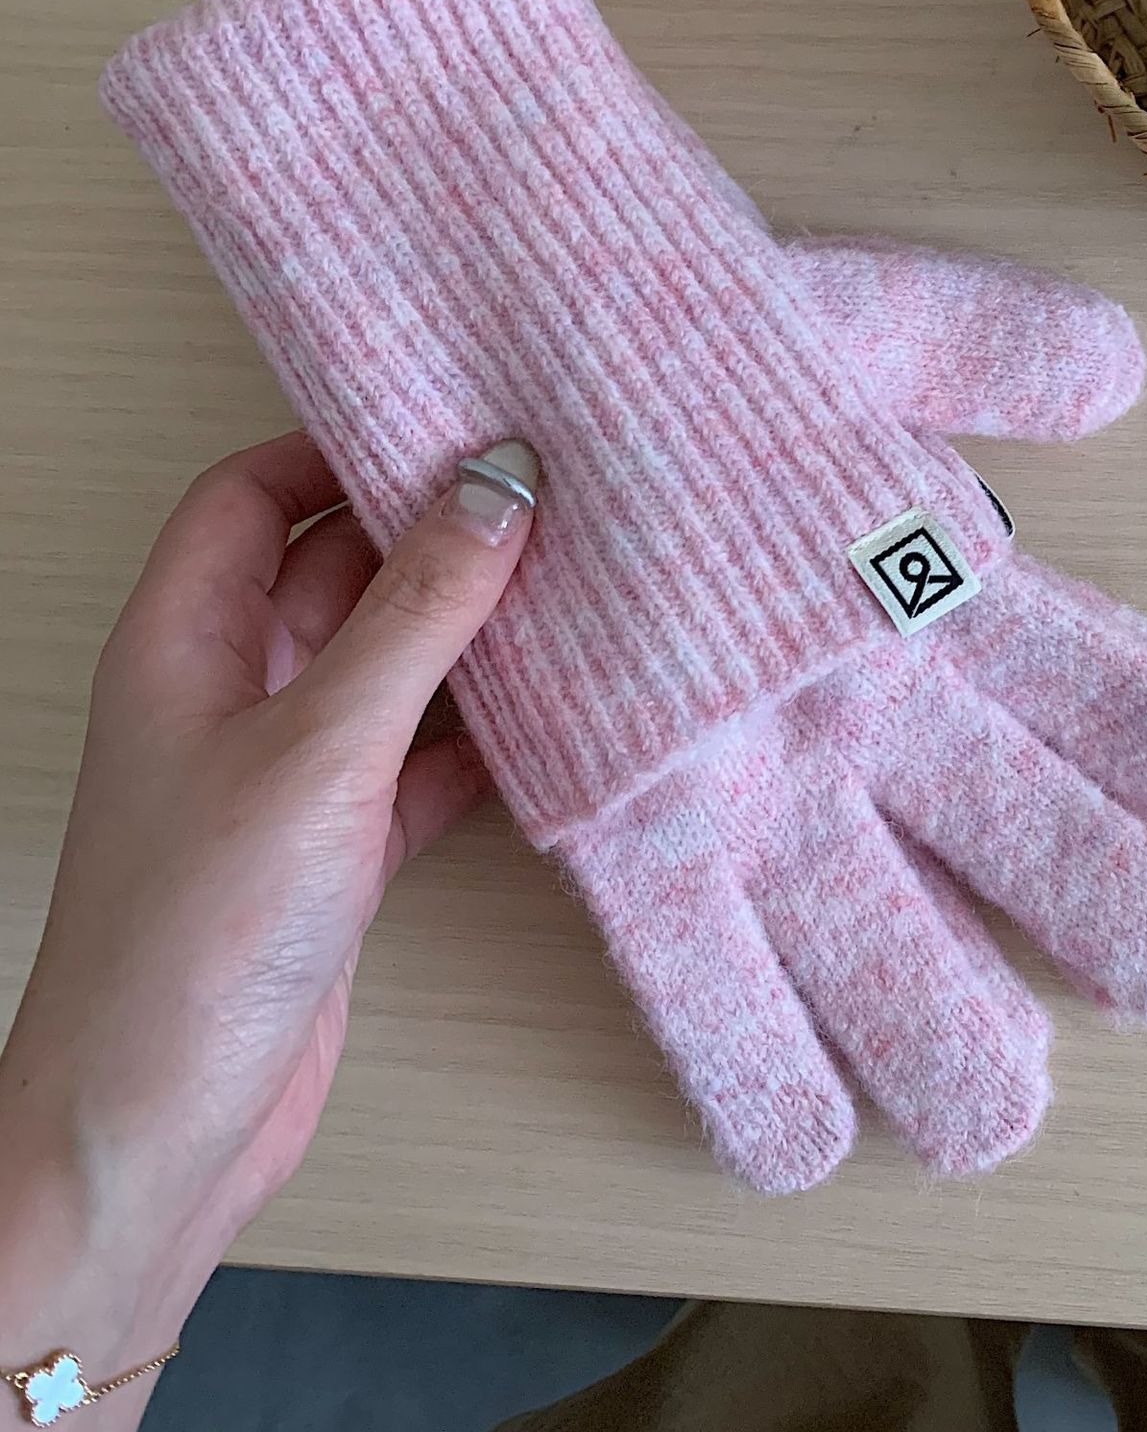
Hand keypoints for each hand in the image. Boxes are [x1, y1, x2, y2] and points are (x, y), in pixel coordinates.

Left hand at [0, 432, 537, 1425]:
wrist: (162, 1129)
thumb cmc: (196, 933)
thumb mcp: (322, 745)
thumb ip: (415, 613)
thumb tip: (498, 485)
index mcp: (186, 641)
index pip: (252, 497)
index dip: (337, 449)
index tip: (449, 426)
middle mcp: (231, 693)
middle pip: (334, 572)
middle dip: (429, 535)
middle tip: (545, 496)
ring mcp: (287, 773)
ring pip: (389, 665)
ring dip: (470, 636)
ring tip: (575, 590)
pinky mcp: (339, 848)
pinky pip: (422, 758)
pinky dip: (484, 738)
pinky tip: (558, 725)